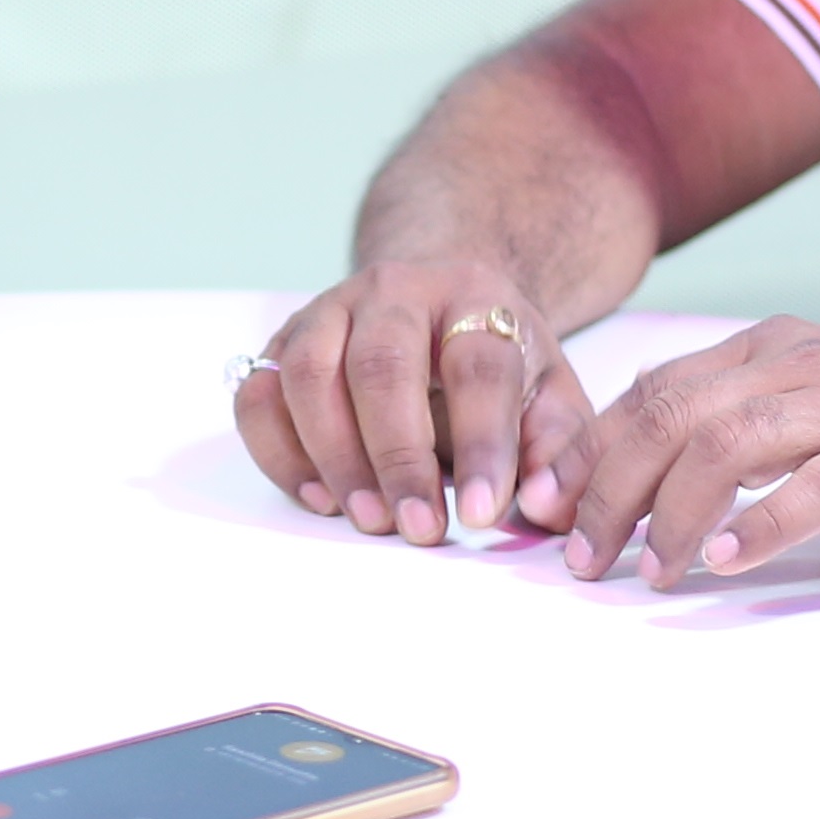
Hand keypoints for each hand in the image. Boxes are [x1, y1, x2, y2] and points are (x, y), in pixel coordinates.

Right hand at [236, 264, 593, 545]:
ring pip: (308, 374)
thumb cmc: (497, 368)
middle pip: (382, 365)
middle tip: (417, 527)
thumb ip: (561, 454)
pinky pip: (258, 396)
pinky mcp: (282, 343)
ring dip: (335, 457)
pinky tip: (319, 497)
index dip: (481, 444)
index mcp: (474, 297)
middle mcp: (395, 291)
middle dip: (397, 456)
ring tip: (368, 518)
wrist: (439, 309)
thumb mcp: (549, 398)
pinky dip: (279, 454)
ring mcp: (328, 311)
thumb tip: (547, 509)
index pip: (478, 368)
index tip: (483, 515)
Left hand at [555, 325, 819, 585]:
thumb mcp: (815, 414)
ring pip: (724, 445)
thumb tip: (640, 483)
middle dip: (608, 490)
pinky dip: (759, 525)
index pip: (651, 391)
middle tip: (579, 557)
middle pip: (668, 414)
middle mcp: (802, 364)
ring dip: (669, 514)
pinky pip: (813, 487)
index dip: (589, 453)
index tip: (548, 512)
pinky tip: (726, 561)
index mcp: (772, 349)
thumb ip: (738, 431)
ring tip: (647, 570)